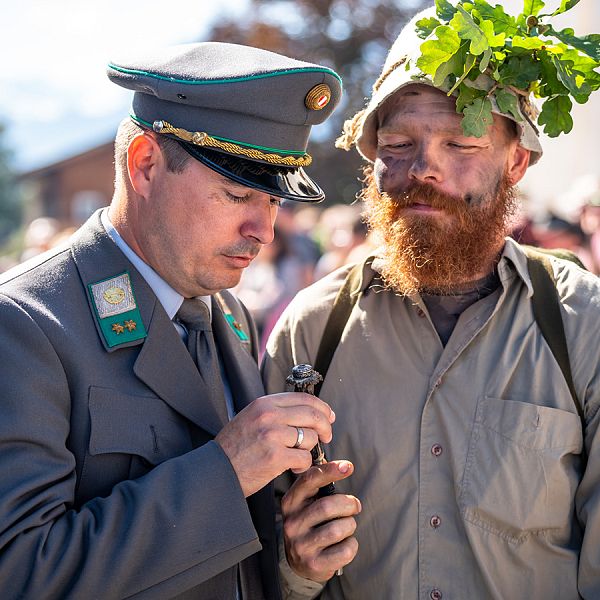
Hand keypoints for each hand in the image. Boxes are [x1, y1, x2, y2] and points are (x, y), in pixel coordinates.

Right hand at [215, 392, 333, 496]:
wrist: (216, 470)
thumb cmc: (234, 447)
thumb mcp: (251, 417)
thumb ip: (275, 412)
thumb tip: (307, 411)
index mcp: (264, 403)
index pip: (304, 398)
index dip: (322, 408)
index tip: (329, 416)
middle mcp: (268, 416)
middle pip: (313, 415)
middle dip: (325, 427)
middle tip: (326, 437)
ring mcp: (272, 435)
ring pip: (310, 438)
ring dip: (310, 450)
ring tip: (299, 457)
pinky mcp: (275, 457)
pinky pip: (304, 458)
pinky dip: (303, 465)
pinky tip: (294, 468)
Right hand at [282, 461, 360, 581]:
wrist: (299, 564)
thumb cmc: (310, 525)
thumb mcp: (307, 503)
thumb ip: (320, 484)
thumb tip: (342, 465)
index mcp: (291, 502)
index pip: (310, 480)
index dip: (330, 471)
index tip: (348, 467)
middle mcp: (292, 523)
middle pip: (329, 506)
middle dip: (349, 504)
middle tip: (354, 506)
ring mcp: (301, 545)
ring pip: (339, 529)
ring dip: (350, 525)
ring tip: (347, 526)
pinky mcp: (314, 564)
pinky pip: (345, 550)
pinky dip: (352, 545)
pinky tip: (344, 544)